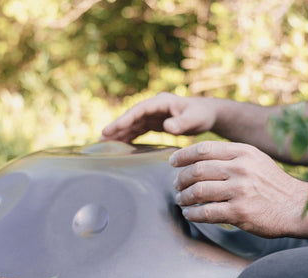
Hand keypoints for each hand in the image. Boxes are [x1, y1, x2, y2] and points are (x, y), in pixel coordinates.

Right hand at [101, 92, 220, 141]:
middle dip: (116, 128)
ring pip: (133, 124)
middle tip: (100, 140)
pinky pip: (139, 130)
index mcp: (161, 102)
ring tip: (105, 144)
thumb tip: (167, 127)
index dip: (123, 120)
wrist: (207, 115)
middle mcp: (154, 108)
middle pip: (131, 117)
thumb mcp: (195, 119)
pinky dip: (130, 137)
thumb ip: (182, 123)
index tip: (109, 130)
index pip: (138, 111)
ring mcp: (154, 115)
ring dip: (120, 133)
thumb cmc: (201, 115)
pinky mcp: (155, 123)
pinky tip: (122, 145)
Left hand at [170, 141, 307, 237]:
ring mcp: (240, 190)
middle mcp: (241, 168)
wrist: (296, 206)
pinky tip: (189, 213)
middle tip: (176, 185)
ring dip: (184, 197)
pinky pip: (207, 212)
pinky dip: (193, 213)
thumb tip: (197, 159)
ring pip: (199, 191)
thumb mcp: (254, 159)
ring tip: (181, 199)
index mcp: (242, 152)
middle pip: (197, 170)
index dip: (183, 155)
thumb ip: (229, 156)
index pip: (203, 149)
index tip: (172, 162)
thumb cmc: (270, 182)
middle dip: (180, 179)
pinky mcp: (240, 212)